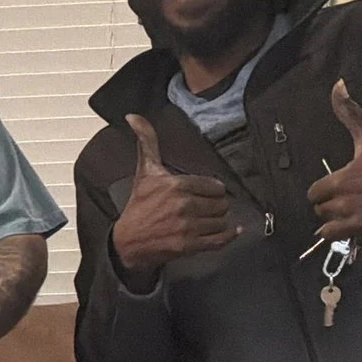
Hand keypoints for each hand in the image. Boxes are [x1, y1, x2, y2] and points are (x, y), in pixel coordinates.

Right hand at [112, 114, 233, 276]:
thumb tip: (134, 116)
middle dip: (217, 205)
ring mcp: (187, 227)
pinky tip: (233, 231)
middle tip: (209, 207)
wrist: (128, 241)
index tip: (209, 193)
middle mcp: (183, 205)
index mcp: (176, 184)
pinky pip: (219, 240)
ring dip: (220, 221)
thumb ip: (146, 141)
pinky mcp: (189, 245)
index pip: (215, 186)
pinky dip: (229, 236)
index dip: (214, 190)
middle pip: (221, 204)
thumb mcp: (145, 171)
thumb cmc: (139, 205)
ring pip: (221, 221)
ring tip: (211, 220)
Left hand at [310, 80, 361, 244]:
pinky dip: (360, 236)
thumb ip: (349, 111)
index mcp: (341, 182)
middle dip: (329, 207)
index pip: (314, 193)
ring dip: (337, 225)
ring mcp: (361, 225)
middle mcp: (346, 206)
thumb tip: (337, 86)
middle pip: (321, 213)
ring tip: (349, 215)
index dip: (321, 190)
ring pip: (332, 233)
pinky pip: (358, 242)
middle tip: (344, 199)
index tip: (332, 186)